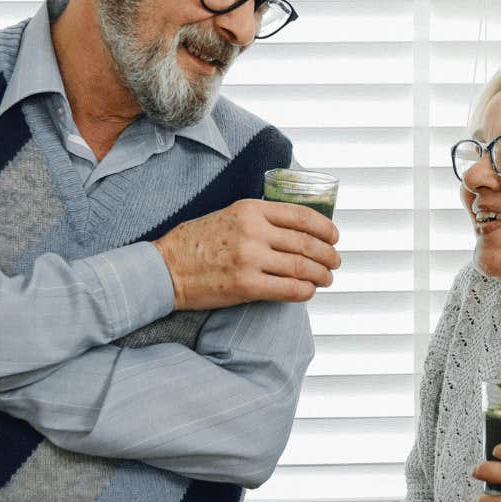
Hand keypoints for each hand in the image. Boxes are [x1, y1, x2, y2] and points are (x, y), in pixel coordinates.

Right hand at [152, 199, 340, 309]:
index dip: (324, 228)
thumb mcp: (228, 215)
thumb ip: (260, 219)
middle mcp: (253, 231)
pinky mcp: (246, 285)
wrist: (165, 268)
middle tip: (335, 262)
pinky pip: (288, 289)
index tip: (334, 236)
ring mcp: (250, 259)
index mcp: (250, 209)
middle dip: (328, 255)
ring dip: (321, 275)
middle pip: (306, 243)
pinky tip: (308, 292)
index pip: (301, 216)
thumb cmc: (194, 243)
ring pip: (301, 266)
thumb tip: (296, 231)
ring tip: (326, 279)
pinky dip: (304, 291)